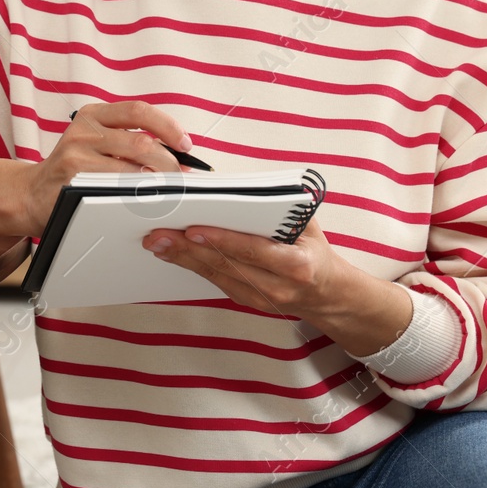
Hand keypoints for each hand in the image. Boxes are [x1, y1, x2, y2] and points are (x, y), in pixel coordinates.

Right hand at [19, 101, 190, 234]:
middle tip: (180, 176)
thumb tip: (175, 151)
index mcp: (94, 114)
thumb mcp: (95, 142)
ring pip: (131, 165)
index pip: (138, 111)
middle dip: (168, 162)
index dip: (167, 126)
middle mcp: (84, 128)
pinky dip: (137, 194)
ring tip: (166, 190)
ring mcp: (76, 153)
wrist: (32, 193)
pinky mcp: (73, 178)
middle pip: (140, 141)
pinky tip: (143, 199)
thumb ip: (128, 139)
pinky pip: (116, 186)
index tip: (185, 144)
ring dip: (156, 181)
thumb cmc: (73, 170)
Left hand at [141, 219, 414, 355]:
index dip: (222, 241)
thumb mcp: (310, 225)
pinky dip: (193, 266)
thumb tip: (245, 185)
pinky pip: (216, 281)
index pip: (254, 251)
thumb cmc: (316, 251)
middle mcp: (277, 286)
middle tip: (158, 234)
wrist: (329, 295)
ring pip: (215, 275)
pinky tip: (173, 253)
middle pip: (226, 265)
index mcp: (297, 264)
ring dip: (183, 258)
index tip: (194, 230)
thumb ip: (282, 208)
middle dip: (189, 249)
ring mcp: (261, 298)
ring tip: (157, 242)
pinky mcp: (247, 302)